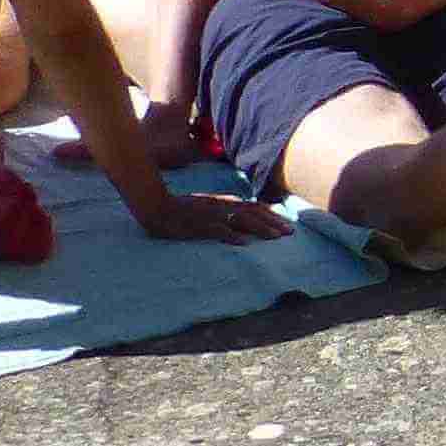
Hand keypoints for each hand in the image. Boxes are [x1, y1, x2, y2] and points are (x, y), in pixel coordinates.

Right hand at [132, 189, 292, 242]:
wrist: (156, 205)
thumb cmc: (181, 208)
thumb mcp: (207, 206)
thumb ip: (224, 210)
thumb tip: (242, 219)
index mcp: (223, 202)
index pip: (252, 207)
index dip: (271, 215)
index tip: (287, 223)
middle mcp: (220, 206)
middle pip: (252, 213)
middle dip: (273, 223)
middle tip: (290, 233)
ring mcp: (210, 215)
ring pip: (240, 221)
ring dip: (259, 229)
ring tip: (275, 238)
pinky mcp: (197, 226)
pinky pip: (216, 230)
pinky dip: (230, 236)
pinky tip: (243, 244)